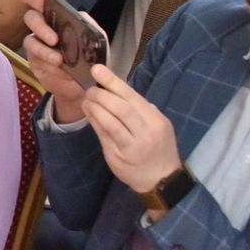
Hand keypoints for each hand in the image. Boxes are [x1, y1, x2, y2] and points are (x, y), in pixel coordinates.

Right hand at [14, 0, 92, 120]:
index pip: (43, 5)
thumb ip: (90, 26)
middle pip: (32, 18)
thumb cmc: (90, 60)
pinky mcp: (35, 62)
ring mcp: (37, 46)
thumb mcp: (97, 42)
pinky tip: (60, 70)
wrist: (87, 86)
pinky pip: (35, 59)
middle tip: (53, 39)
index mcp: (59, 20)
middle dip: (40, 26)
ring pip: (30, 40)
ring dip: (43, 50)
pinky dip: (47, 64)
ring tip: (58, 60)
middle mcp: (44, 29)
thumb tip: (81, 15)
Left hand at [82, 65, 182, 195]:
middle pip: (120, 107)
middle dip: (101, 94)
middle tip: (90, 89)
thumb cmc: (159, 148)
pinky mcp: (118, 156)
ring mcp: (132, 146)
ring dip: (94, 107)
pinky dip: (94, 121)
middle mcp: (146, 132)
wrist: (162, 180)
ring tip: (87, 100)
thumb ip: (142, 110)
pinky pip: (104, 135)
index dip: (113, 82)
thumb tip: (119, 89)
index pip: (132, 96)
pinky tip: (89, 113)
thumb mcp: (159, 126)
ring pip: (110, 121)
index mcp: (156, 121)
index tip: (97, 69)